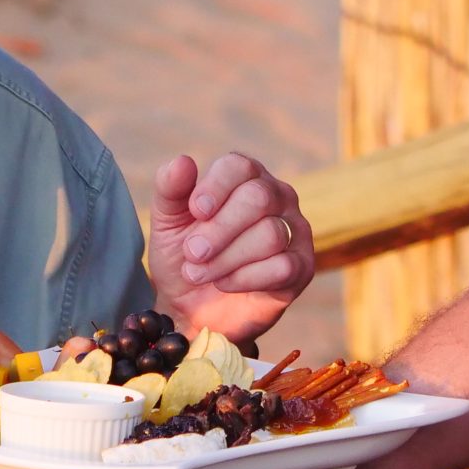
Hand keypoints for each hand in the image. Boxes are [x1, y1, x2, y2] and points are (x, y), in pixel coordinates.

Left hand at [147, 153, 311, 345]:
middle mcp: (276, 196)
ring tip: (201, 272)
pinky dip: (245, 279)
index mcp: (245, 176)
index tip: (195, 212)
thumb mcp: (167, 222)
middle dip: (219, 231)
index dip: (215, 188)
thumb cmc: (184, 256)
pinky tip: (226, 284)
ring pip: (270, 234)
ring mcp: (294, 230)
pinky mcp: (302, 266)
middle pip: (259, 198)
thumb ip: (170, 188)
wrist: (192, 308)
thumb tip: (182, 161)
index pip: (240, 166)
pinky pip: (283, 267)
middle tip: (193, 253)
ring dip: (226, 259)